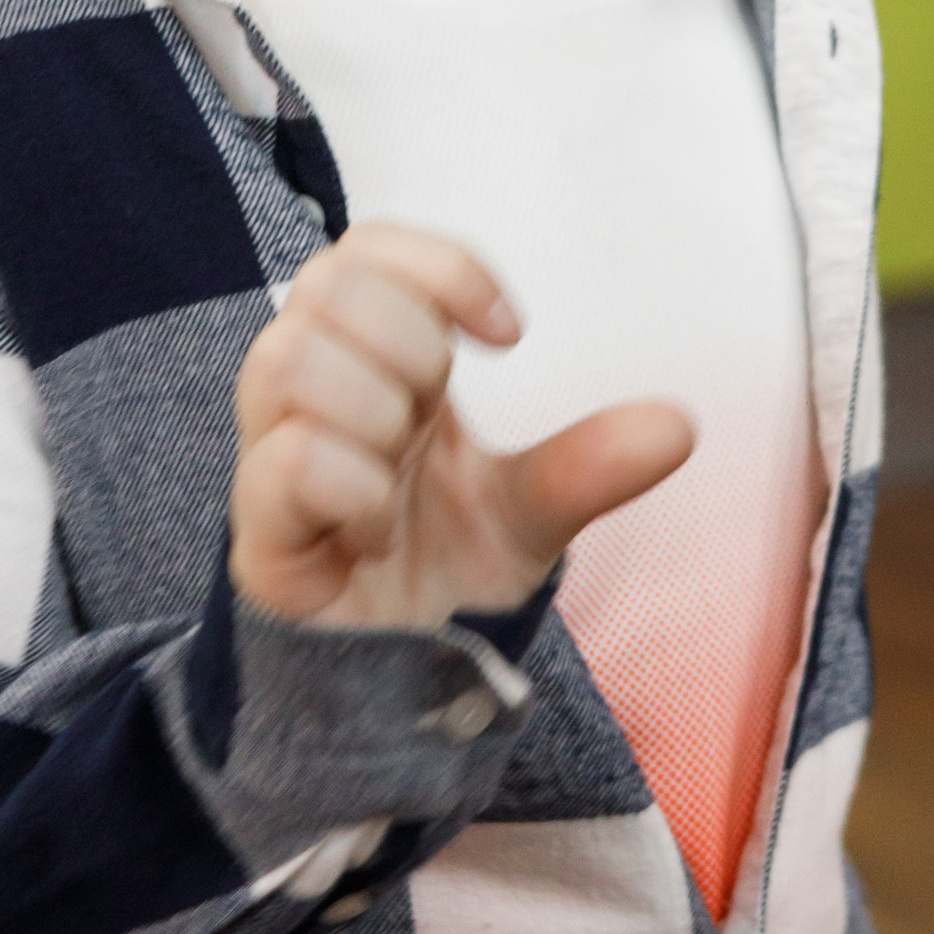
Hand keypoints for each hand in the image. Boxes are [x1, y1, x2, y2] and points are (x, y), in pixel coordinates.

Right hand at [231, 223, 692, 630]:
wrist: (410, 683)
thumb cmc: (448, 574)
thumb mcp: (533, 512)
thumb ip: (588, 465)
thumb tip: (677, 426)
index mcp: (374, 364)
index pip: (368, 251)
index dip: (440, 268)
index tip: (508, 335)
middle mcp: (313, 395)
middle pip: (328, 284)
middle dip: (410, 343)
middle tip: (435, 422)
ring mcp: (271, 458)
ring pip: (290, 358)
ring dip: (374, 411)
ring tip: (399, 479)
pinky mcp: (256, 532)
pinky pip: (288, 459)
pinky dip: (354, 488)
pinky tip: (375, 534)